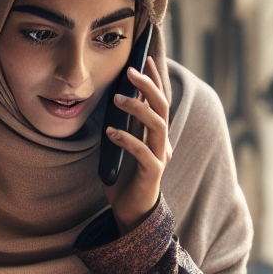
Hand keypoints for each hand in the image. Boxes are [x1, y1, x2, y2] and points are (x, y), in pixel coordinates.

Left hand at [104, 55, 170, 233]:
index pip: (159, 102)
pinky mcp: (152, 173)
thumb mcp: (121, 147)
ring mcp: (159, 157)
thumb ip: (123, 127)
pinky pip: (142, 151)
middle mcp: (162, 143)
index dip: (154, 80)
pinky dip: (126, 138)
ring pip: (157, 124)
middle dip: (148, 85)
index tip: (144, 59)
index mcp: (156, 136)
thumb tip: (114, 101)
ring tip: (117, 98)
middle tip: (130, 70)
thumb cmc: (124, 180)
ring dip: (138, 108)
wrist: (130, 214)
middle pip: (162, 107)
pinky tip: (110, 132)